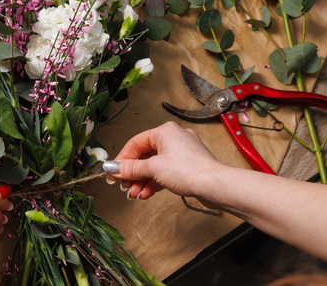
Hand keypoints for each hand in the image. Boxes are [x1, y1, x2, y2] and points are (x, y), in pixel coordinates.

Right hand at [104, 121, 223, 200]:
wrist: (215, 186)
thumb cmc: (189, 171)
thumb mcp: (153, 169)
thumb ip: (131, 168)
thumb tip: (112, 167)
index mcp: (165, 131)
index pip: (136, 143)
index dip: (123, 159)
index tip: (113, 172)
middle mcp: (174, 138)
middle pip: (145, 156)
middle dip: (133, 174)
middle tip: (123, 186)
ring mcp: (182, 153)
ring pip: (155, 166)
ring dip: (142, 181)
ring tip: (134, 195)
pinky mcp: (187, 166)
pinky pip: (165, 172)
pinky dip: (154, 182)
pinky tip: (146, 194)